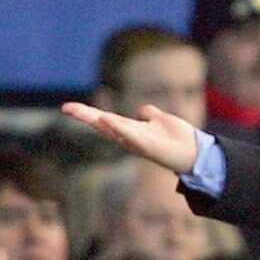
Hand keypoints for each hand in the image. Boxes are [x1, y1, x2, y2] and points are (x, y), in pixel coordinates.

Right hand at [58, 101, 201, 174]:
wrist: (193, 152)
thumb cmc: (175, 138)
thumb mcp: (158, 119)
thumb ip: (148, 114)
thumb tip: (141, 111)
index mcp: (129, 130)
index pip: (103, 119)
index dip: (86, 113)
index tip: (67, 107)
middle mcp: (129, 137)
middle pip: (102, 123)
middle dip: (84, 115)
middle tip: (66, 107)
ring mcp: (137, 142)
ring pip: (114, 128)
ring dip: (99, 120)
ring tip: (82, 111)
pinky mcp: (148, 146)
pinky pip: (131, 135)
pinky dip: (119, 128)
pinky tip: (107, 121)